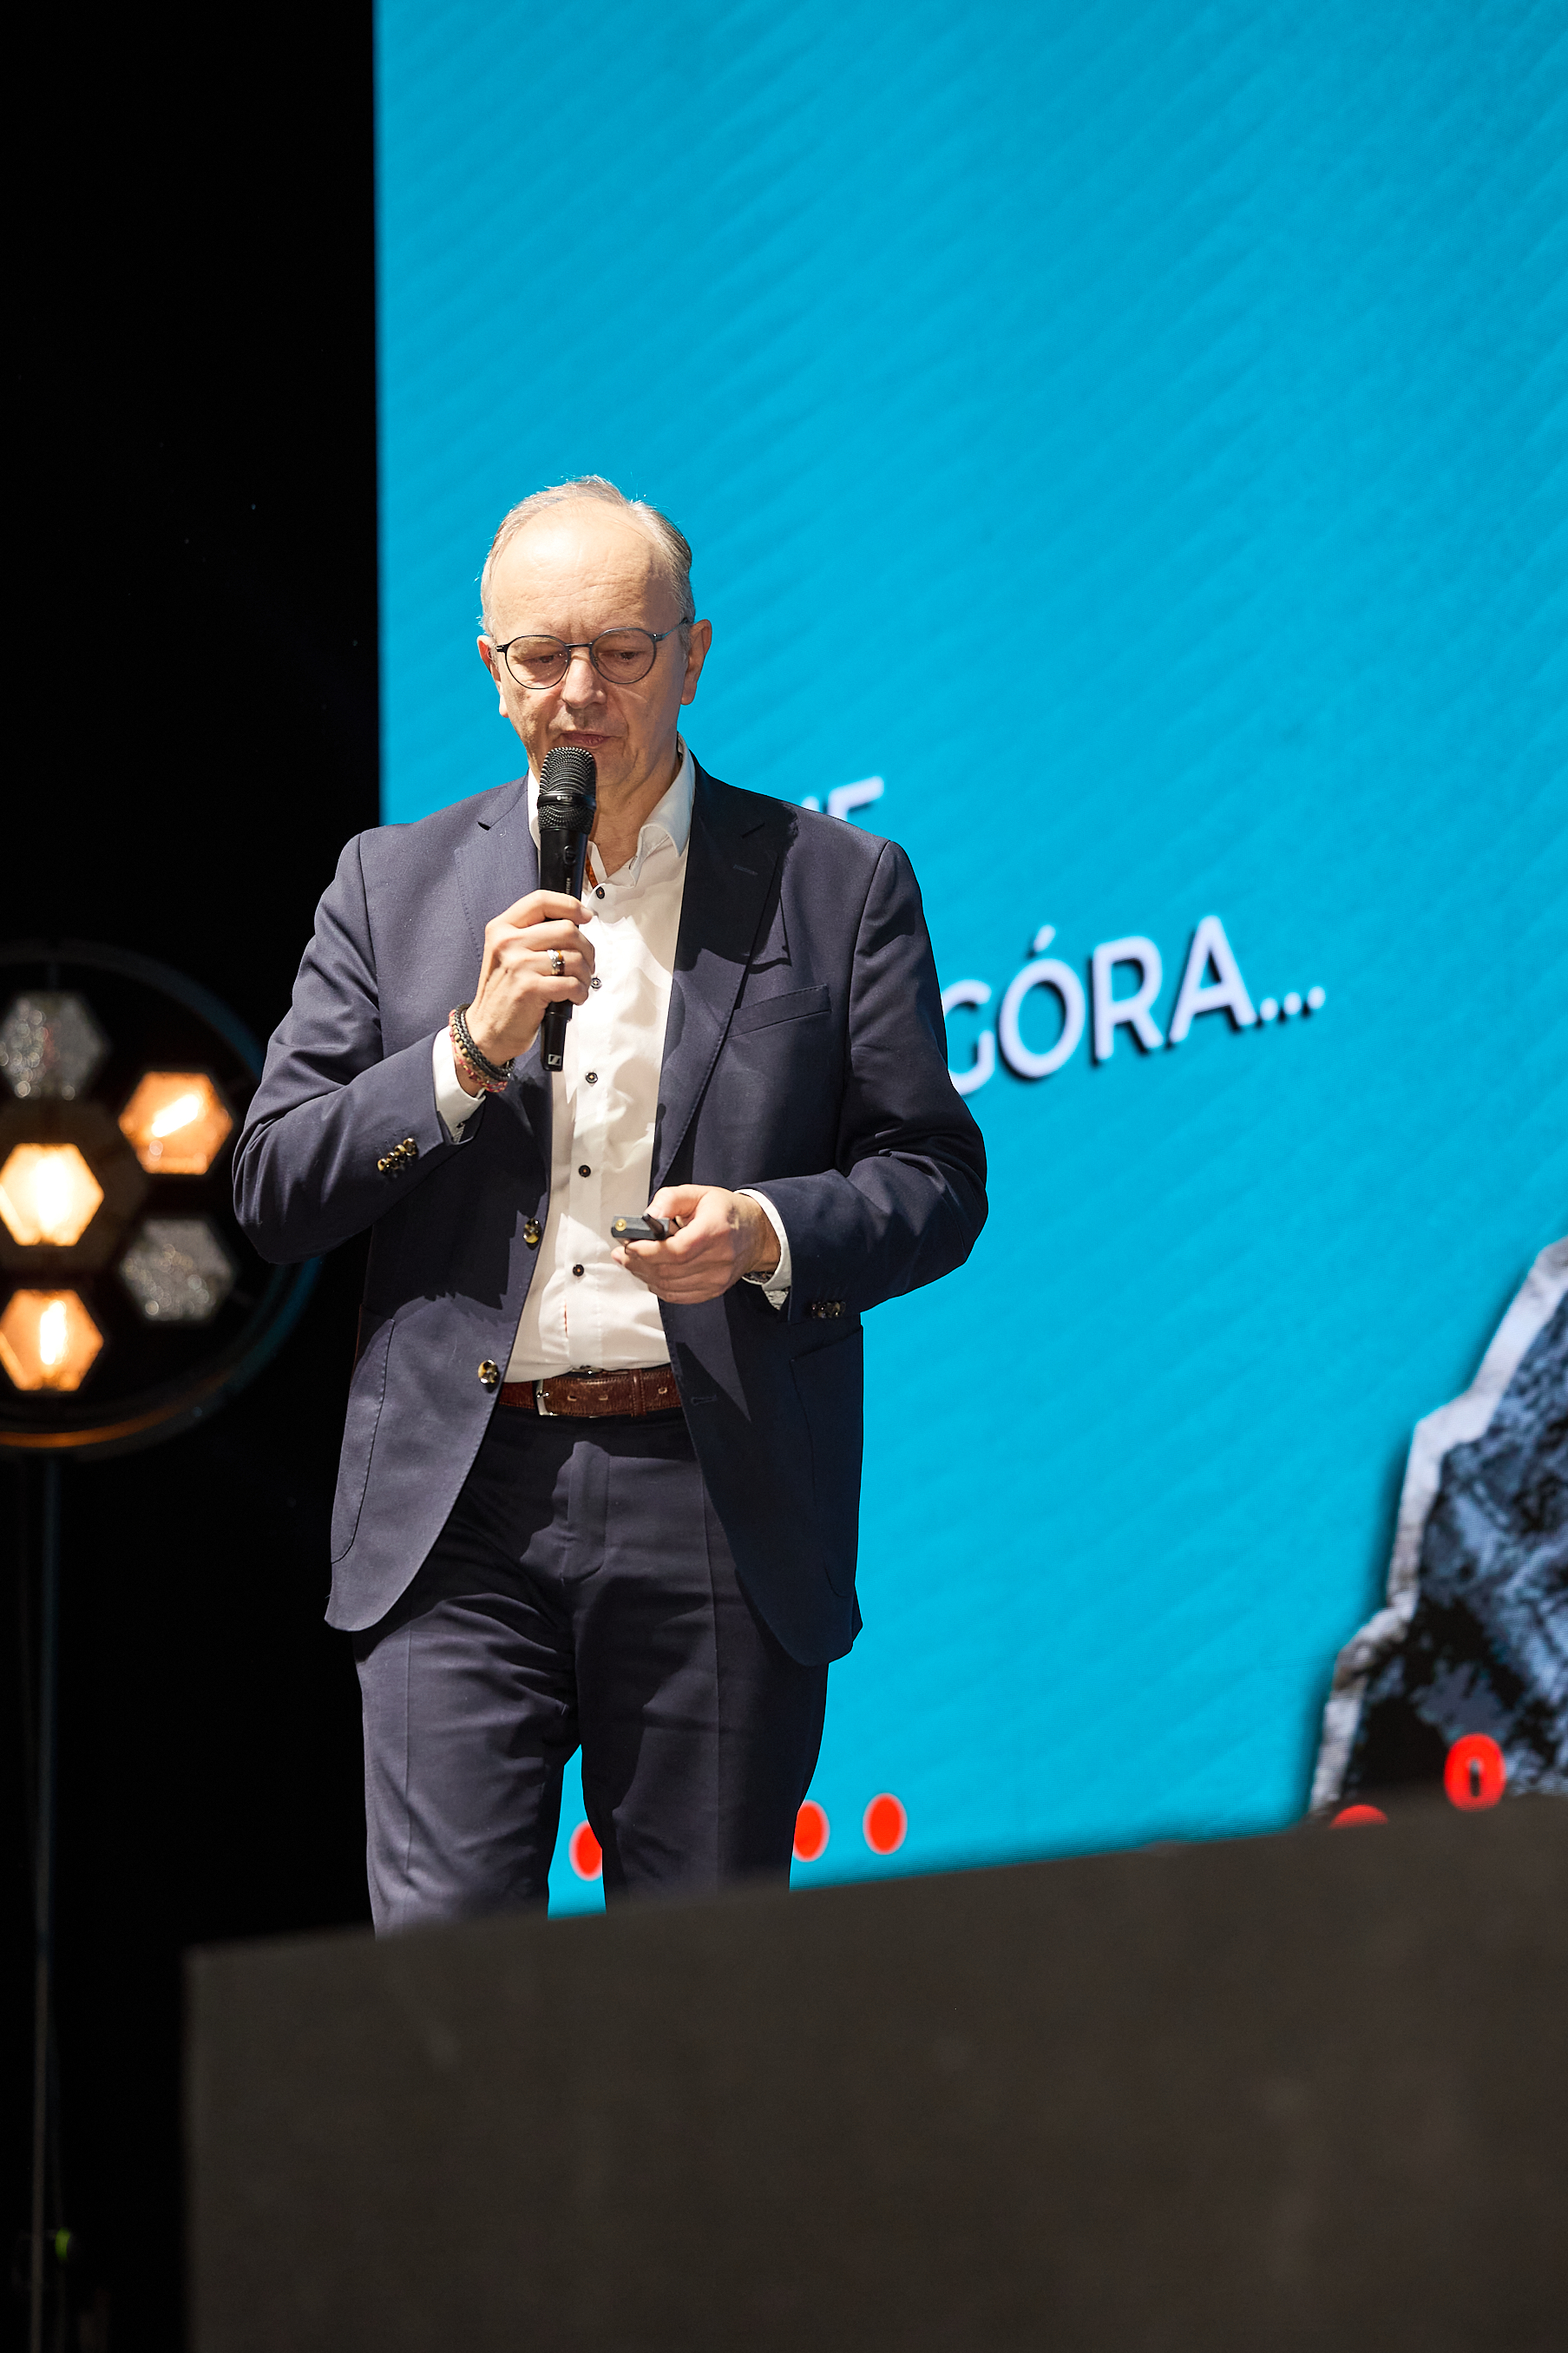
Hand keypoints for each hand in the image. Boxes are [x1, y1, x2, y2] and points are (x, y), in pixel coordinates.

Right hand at [459, 891, 594, 1087]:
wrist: (487, 1030)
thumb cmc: (504, 993)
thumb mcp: (508, 954)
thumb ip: (533, 934)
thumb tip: (575, 922)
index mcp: (502, 928)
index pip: (541, 900)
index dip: (570, 905)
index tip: (585, 916)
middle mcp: (507, 942)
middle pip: (566, 929)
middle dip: (586, 949)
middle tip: (585, 965)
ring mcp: (518, 965)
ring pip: (574, 957)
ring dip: (585, 974)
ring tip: (577, 984)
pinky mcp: (530, 988)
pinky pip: (572, 983)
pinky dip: (580, 992)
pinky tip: (573, 997)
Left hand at [612, 1185, 780, 1303]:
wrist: (756, 1235)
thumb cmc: (726, 1213)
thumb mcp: (698, 1194)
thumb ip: (670, 1199)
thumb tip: (647, 1216)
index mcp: (716, 1230)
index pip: (677, 1250)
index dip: (648, 1251)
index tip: (629, 1244)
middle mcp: (719, 1259)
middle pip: (669, 1270)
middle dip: (639, 1262)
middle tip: (623, 1252)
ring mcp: (716, 1279)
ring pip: (669, 1286)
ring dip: (644, 1274)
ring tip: (632, 1261)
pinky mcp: (712, 1291)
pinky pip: (677, 1296)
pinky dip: (658, 1286)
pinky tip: (650, 1273)